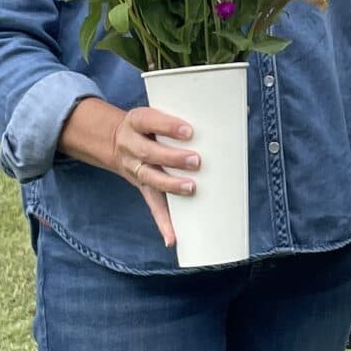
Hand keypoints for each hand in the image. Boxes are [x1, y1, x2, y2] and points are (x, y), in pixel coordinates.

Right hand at [61, 98, 198, 249]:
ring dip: (170, 185)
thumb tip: (235, 112)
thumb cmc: (149, 126)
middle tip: (197, 160)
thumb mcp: (154, 115)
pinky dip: (162, 223)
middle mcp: (131, 145)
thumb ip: (180, 117)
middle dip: (173, 157)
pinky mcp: (142, 187)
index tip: (188, 130)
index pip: (150, 121)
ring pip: (150, 178)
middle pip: (149, 152)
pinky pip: (152, 205)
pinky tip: (172, 238)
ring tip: (191, 188)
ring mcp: (134, 168)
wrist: (115, 141)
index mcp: (136, 122)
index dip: (167, 126)